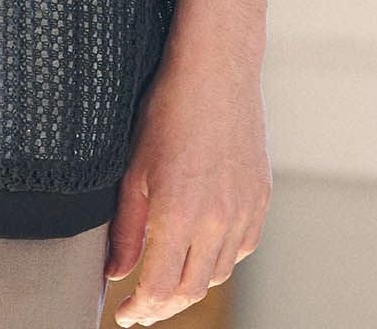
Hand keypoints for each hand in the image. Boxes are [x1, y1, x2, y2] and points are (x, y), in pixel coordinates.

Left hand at [103, 37, 271, 322]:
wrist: (216, 70)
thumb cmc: (168, 109)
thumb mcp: (133, 167)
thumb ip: (126, 227)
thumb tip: (115, 272)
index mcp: (179, 214)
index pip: (160, 288)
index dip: (141, 309)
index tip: (126, 314)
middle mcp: (217, 221)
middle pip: (191, 290)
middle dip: (164, 306)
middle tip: (143, 307)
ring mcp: (244, 211)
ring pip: (219, 272)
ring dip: (192, 282)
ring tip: (169, 276)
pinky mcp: (261, 199)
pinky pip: (242, 247)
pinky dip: (221, 257)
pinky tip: (203, 246)